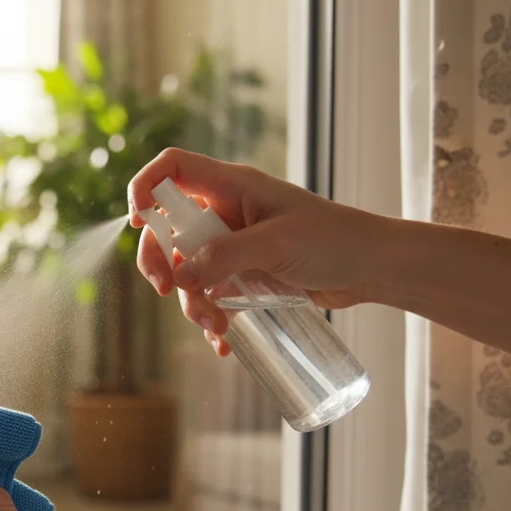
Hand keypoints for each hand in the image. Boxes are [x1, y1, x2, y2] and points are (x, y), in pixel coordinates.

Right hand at [128, 149, 390, 354]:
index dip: (146, 188)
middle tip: (166, 290)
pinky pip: (210, 293)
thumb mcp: (276, 244)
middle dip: (160, 262)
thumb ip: (225, 256)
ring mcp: (232, 244)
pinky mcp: (243, 273)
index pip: (172, 169)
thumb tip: (181, 277)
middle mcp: (225, 211)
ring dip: (191, 301)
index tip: (138, 222)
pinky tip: (223, 342)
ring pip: (186, 269)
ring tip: (215, 327)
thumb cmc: (334, 240)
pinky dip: (210, 317)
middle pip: (167, 227)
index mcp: (231, 186)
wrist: (372, 269)